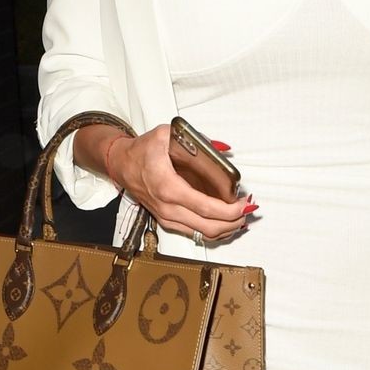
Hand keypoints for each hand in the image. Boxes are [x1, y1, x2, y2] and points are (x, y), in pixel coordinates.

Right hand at [106, 125, 254, 241]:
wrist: (120, 165)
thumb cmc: (142, 151)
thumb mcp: (166, 135)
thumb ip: (197, 139)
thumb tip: (224, 148)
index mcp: (169, 188)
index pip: (206, 208)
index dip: (230, 210)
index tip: (245, 203)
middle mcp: (168, 208)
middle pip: (209, 227)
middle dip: (234, 222)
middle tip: (248, 209)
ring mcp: (167, 218)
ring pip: (203, 235)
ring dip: (227, 229)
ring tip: (241, 216)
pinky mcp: (167, 222)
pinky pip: (195, 233)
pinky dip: (214, 230)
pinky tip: (226, 222)